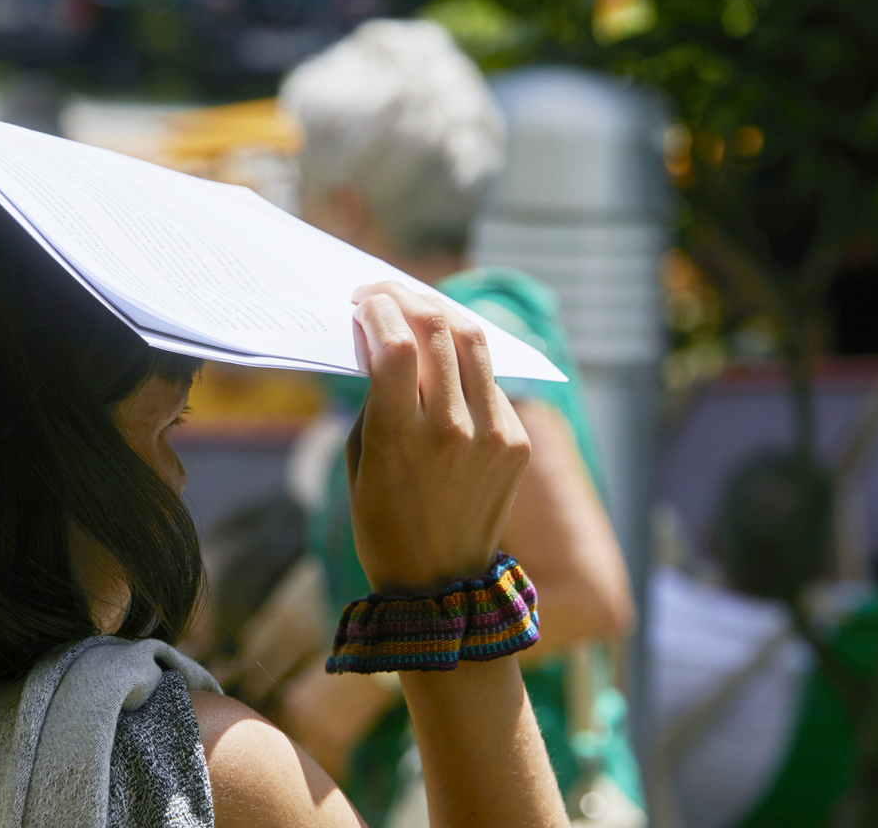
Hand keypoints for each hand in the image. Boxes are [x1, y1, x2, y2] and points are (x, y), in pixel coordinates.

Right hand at [346, 283, 530, 594]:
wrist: (440, 584)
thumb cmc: (383, 521)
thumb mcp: (360, 459)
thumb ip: (373, 397)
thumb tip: (382, 340)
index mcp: (401, 438)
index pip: (395, 343)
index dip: (377, 307)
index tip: (361, 300)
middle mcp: (452, 430)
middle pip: (438, 329)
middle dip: (406, 297)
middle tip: (385, 293)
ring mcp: (493, 435)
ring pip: (473, 342)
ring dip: (441, 316)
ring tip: (417, 312)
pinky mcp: (517, 442)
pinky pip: (490, 381)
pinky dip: (463, 362)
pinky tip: (445, 363)